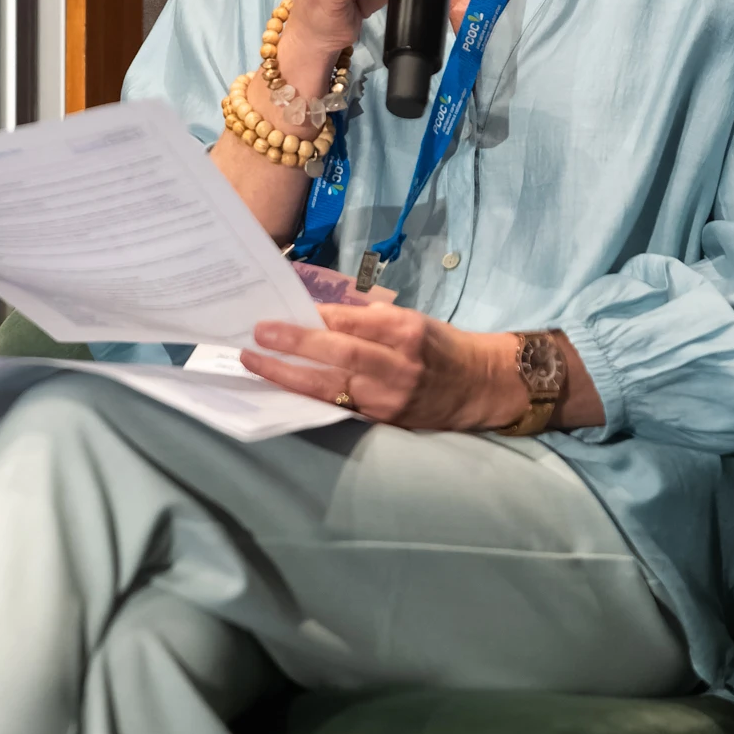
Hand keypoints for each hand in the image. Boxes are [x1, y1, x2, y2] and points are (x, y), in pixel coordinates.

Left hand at [240, 302, 525, 431]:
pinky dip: (307, 395)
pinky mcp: (383, 420)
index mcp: (405, 330)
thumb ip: (368, 319)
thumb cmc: (439, 345)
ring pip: (330, 385)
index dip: (312, 319)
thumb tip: (317, 314)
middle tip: (257, 335)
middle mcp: (398, 364)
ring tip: (255, 363)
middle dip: (294, 344)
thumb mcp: (411, 319)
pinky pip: (338, 405)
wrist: (478, 385)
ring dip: (288, 375)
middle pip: (338, 353)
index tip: (280, 313)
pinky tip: (282, 387)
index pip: (351, 321)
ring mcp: (389, 396)